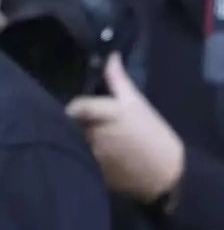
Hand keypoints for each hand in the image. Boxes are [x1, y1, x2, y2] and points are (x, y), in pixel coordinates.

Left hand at [67, 55, 185, 204]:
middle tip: (80, 121)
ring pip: (71, 143)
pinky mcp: (90, 172)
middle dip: (72, 123)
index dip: (73, 107)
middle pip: (70, 126)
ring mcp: (90, 156)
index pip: (76, 107)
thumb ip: (118, 80)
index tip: (77, 108)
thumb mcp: (136, 102)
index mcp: (106, 114)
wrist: (159, 171)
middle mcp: (94, 135)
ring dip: (73, 139)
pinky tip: (86, 155)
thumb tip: (110, 57)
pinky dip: (77, 156)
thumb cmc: (150, 132)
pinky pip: (76, 160)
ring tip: (84, 137)